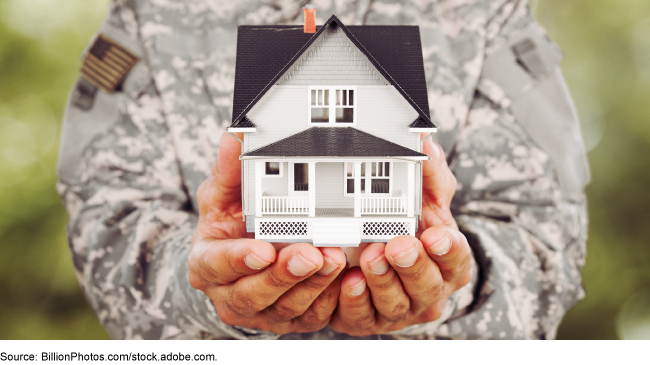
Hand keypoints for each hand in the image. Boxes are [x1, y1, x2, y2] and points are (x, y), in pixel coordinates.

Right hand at [188, 133, 346, 333]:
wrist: (243, 257)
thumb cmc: (230, 224)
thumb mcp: (223, 195)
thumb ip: (229, 171)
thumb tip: (234, 140)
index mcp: (208, 264)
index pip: (217, 264)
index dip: (238, 260)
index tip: (262, 249)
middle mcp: (230, 294)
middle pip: (254, 292)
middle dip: (284, 275)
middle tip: (310, 253)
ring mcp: (261, 311)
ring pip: (287, 307)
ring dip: (313, 286)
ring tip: (334, 259)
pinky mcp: (290, 318)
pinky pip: (312, 316)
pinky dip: (330, 299)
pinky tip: (347, 278)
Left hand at [329, 138, 472, 335]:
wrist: (377, 260)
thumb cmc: (409, 229)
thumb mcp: (423, 198)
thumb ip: (428, 172)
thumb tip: (424, 138)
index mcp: (448, 262)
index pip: (456, 258)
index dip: (447, 249)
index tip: (435, 234)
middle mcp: (429, 290)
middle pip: (426, 285)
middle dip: (411, 265)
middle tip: (397, 245)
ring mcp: (400, 309)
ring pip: (395, 303)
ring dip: (382, 282)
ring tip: (370, 258)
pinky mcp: (369, 320)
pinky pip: (363, 316)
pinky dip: (355, 301)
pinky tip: (348, 282)